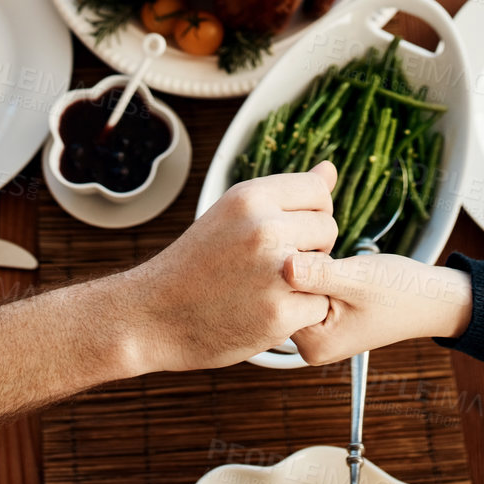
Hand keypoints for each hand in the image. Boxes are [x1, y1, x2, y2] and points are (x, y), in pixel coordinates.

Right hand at [111, 164, 338, 373]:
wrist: (153, 315)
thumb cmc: (196, 263)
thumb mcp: (233, 214)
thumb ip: (285, 194)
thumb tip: (330, 168)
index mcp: (251, 197)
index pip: (318, 190)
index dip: (310, 213)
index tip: (288, 231)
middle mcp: (264, 228)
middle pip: (328, 229)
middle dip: (311, 248)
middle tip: (274, 265)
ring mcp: (274, 272)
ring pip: (328, 269)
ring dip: (308, 282)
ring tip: (270, 287)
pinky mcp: (279, 314)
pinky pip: (318, 306)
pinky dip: (299, 314)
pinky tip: (267, 312)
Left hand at [285, 252, 471, 366]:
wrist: (427, 300)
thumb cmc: (399, 291)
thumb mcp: (358, 279)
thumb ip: (320, 275)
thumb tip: (283, 266)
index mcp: (314, 345)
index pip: (281, 295)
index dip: (298, 266)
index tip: (326, 261)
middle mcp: (309, 347)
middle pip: (286, 294)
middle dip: (304, 270)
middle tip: (338, 265)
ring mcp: (316, 335)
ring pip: (297, 290)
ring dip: (313, 270)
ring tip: (343, 271)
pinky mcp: (323, 320)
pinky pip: (308, 292)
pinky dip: (319, 276)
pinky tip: (341, 273)